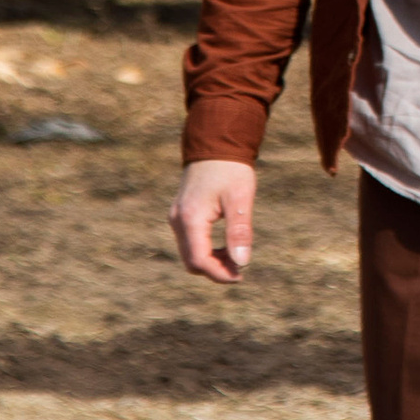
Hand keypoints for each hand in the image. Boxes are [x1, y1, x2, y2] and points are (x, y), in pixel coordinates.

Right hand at [172, 160, 257, 284]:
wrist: (215, 143)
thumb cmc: (230, 169)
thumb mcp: (240, 199)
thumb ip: (240, 231)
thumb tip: (242, 262)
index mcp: (190, 218)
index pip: (199, 260)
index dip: (219, 274)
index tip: (240, 276)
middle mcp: (178, 220)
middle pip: (192, 261)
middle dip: (215, 270)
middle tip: (240, 269)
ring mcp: (177, 217)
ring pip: (190, 253)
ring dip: (211, 261)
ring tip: (236, 256)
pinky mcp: (181, 215)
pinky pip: (190, 242)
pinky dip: (206, 250)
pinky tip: (226, 246)